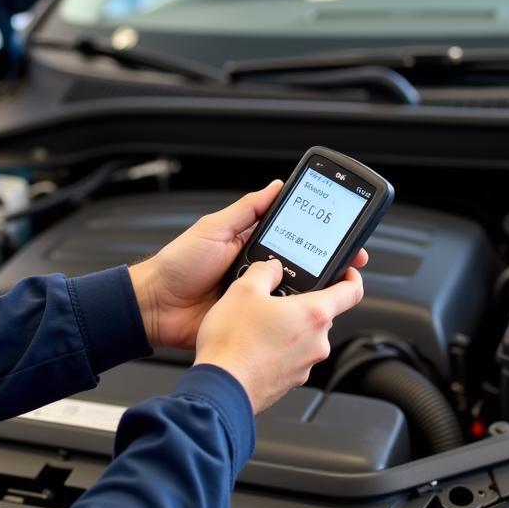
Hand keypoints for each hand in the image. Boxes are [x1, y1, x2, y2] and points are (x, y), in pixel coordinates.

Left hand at [128, 182, 366, 350]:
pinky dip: (292, 316)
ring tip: (335, 284)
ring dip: (313, 290)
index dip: (319, 235)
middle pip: (303, 266)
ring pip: (295, 294)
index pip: (294, 236)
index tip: (344, 232)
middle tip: (352, 261)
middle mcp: (258, 270)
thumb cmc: (178, 264)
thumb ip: (247, 210)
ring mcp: (257, 297)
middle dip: (329, 264)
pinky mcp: (251, 321)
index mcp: (252, 244)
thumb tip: (276, 186)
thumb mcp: (214, 228)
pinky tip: (306, 312)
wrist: (156, 306)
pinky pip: (278, 319)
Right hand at [194, 258, 364, 413]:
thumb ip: (264, 270)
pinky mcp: (290, 381)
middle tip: (274, 296)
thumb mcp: (243, 289)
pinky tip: (253, 344)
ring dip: (287, 326)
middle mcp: (317, 342)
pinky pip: (291, 356)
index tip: (346, 271)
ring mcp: (305, 365)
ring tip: (255, 323)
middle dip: (301, 302)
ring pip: (304, 336)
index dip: (351, 277)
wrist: (221, 387)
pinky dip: (277, 347)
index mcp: (314, 315)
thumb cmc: (234, 342)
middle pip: (321, 313)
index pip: (352, 292)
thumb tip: (272, 267)